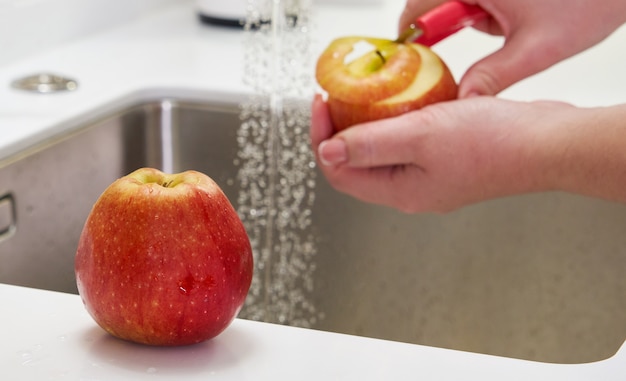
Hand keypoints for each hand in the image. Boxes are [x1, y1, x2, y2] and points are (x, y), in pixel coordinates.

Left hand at [311, 94, 586, 212]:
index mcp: (400, 192)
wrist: (547, 144)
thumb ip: (371, 144)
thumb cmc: (494, 144)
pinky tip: (405, 100)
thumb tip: (328, 152)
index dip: (322, 137)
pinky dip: (398, 120)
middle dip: (342, 128)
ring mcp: (431, 176)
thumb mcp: (420, 137)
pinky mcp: (447, 160)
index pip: (340, 170)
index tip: (321, 102)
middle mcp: (412, 189)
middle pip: (358, 162)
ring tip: (366, 94)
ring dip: (369, 122)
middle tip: (339, 96)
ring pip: (383, 150)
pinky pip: (409, 141)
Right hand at [399, 0, 625, 96]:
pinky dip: (478, 11)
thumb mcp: (537, 49)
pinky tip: (504, 20)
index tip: (411, 62)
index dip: (409, 38)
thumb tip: (463, 101)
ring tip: (501, 29)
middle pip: (430, 2)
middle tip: (452, 59)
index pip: (416, 8)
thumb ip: (492, 78)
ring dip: (464, 20)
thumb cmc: (592, 0)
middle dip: (443, 30)